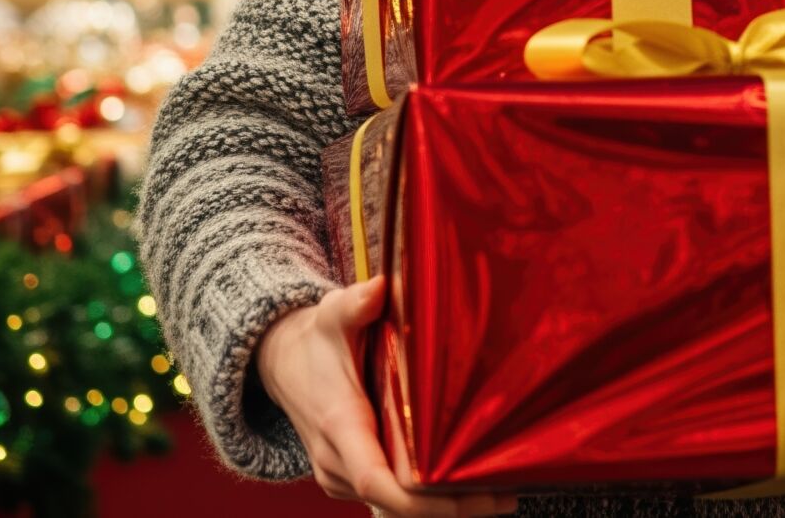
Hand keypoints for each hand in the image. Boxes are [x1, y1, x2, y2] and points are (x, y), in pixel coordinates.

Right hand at [255, 277, 515, 516]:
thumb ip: (355, 304)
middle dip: (447, 507)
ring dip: (443, 508)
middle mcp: (336, 459)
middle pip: (393, 502)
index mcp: (339, 423)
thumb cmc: (316, 340)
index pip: (372, 477)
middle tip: (503, 499)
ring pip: (393, 506)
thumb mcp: (332, 315)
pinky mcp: (351, 478)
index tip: (457, 496)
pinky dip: (427, 501)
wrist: (282, 364)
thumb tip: (380, 289)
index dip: (414, 497)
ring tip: (499, 497)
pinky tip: (471, 492)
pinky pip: (389, 500)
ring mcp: (340, 475)